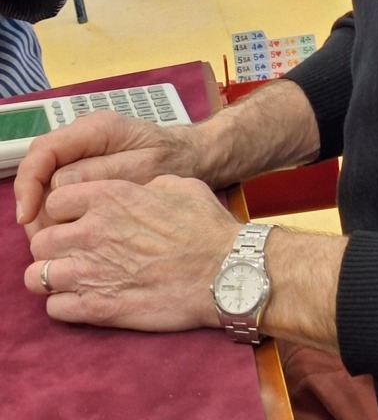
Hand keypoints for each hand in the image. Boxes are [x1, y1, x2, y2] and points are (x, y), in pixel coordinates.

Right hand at [15, 110, 203, 235]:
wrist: (194, 157)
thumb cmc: (175, 160)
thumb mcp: (146, 168)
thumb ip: (104, 173)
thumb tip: (61, 183)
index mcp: (97, 129)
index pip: (44, 151)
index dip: (29, 183)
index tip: (27, 215)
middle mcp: (84, 137)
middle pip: (39, 168)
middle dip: (35, 204)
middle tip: (43, 240)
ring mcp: (84, 152)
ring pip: (45, 182)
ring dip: (44, 213)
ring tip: (58, 242)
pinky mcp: (87, 169)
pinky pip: (60, 190)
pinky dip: (58, 214)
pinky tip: (69, 234)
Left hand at [24, 175, 236, 331]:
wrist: (224, 272)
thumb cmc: (207, 228)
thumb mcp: (179, 185)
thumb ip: (145, 185)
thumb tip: (137, 191)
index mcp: (111, 197)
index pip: (55, 201)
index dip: (64, 211)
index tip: (76, 220)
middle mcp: (93, 232)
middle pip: (40, 240)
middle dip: (54, 247)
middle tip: (74, 252)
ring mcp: (92, 272)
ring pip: (36, 277)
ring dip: (53, 277)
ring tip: (74, 279)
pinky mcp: (99, 308)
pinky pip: (54, 309)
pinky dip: (64, 306)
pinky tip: (84, 300)